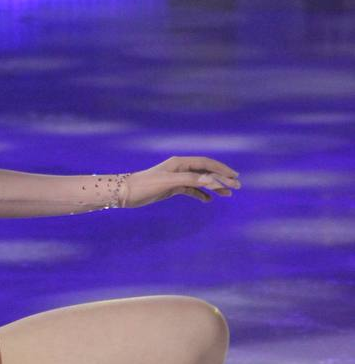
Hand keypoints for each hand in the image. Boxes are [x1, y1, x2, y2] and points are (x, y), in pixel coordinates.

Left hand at [125, 157, 241, 207]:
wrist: (126, 193)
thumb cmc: (145, 185)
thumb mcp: (169, 182)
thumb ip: (190, 180)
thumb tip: (211, 180)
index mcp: (180, 163)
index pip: (206, 163)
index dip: (221, 169)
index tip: (235, 177)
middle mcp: (180, 168)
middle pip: (205, 171)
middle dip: (222, 178)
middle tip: (237, 186)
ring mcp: (176, 178)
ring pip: (200, 181)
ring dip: (214, 187)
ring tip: (228, 194)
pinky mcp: (172, 187)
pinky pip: (191, 189)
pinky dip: (200, 194)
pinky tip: (208, 201)